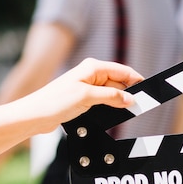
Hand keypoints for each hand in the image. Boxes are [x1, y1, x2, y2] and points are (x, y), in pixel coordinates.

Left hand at [23, 58, 143, 130]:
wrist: (34, 116)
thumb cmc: (54, 102)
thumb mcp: (88, 97)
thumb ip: (112, 97)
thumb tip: (130, 99)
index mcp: (93, 67)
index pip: (122, 71)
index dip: (136, 80)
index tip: (148, 90)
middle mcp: (91, 74)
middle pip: (119, 83)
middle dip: (127, 94)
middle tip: (137, 107)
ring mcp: (87, 87)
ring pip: (112, 94)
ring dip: (117, 102)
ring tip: (122, 111)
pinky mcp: (84, 98)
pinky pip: (103, 101)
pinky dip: (109, 107)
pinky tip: (109, 114)